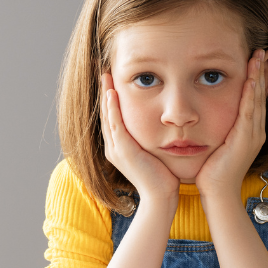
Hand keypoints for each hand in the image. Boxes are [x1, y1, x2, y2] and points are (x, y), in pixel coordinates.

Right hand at [101, 73, 179, 203]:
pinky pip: (115, 125)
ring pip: (107, 116)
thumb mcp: (154, 152)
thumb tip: (161, 124)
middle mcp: (113, 147)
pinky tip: (112, 93)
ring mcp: (116, 149)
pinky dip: (112, 109)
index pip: (112, 118)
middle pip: (105, 114)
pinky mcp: (123, 151)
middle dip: (104, 92)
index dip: (110, 99)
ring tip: (105, 75)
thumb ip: (152, 138)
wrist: (161, 196)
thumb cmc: (163, 176)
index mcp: (119, 147)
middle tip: (105, 71)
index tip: (113, 80)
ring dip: (105, 95)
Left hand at [195, 50, 267, 200]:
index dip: (258, 77)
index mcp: (250, 131)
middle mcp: (256, 131)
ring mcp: (253, 135)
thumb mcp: (218, 143)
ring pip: (257, 99)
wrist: (218, 194)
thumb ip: (218, 127)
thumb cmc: (213, 172)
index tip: (257, 58)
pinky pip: (249, 113)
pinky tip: (251, 80)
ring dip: (258, 76)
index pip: (256, 98)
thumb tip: (205, 113)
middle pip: (261, 94)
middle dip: (262, 71)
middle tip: (263, 50)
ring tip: (258, 56)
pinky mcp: (245, 140)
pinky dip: (250, 95)